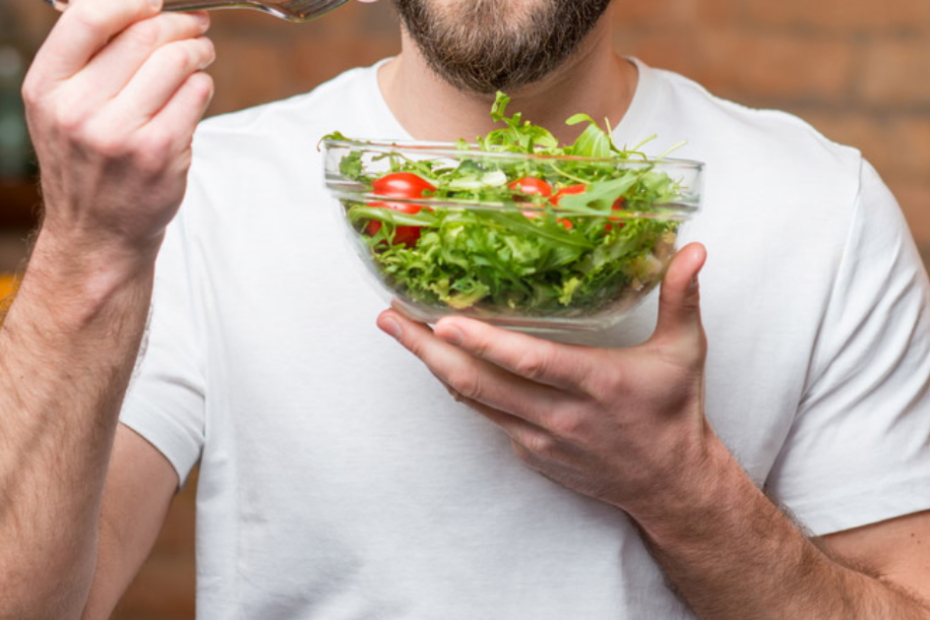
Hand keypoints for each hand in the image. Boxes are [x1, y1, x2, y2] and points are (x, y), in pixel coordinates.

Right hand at [22, 0, 215, 262]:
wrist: (97, 234)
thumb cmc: (88, 165)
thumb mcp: (61, 110)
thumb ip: (88, 62)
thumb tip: (138, 8)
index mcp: (47, 88)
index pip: (89, 18)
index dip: (132, 1)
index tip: (155, 1)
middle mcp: (77, 109)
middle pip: (143, 35)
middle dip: (179, 23)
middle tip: (195, 26)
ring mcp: (120, 133)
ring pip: (176, 61)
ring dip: (198, 50)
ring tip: (201, 53)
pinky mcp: (159, 152)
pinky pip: (195, 95)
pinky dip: (203, 85)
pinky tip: (196, 90)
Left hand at [377, 243, 718, 520]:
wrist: (668, 484)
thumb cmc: (673, 412)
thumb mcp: (685, 352)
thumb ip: (681, 297)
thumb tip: (693, 248)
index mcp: (596, 383)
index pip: (531, 362)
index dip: (484, 343)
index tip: (442, 319)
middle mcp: (561, 415)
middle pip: (479, 383)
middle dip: (427, 350)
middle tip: (390, 318)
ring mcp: (539, 439)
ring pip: (472, 401)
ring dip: (432, 366)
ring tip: (399, 331)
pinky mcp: (530, 453)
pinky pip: (485, 416)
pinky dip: (459, 387)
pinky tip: (439, 360)